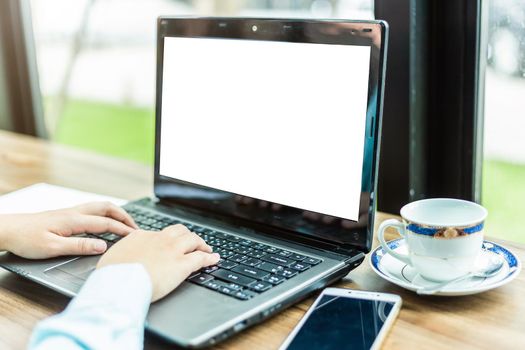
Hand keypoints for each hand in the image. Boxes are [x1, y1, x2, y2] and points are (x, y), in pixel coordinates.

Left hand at [0, 202, 136, 258]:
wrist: (7, 230)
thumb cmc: (26, 239)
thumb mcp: (53, 248)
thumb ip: (80, 246)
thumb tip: (103, 245)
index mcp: (74, 220)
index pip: (106, 223)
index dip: (123, 229)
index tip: (136, 236)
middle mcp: (74, 212)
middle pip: (107, 207)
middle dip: (124, 216)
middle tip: (135, 227)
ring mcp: (70, 212)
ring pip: (100, 206)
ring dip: (115, 213)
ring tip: (125, 223)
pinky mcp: (65, 215)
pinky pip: (92, 210)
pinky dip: (105, 214)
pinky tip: (104, 223)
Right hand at [97, 225, 219, 301]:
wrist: (120, 283)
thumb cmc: (111, 276)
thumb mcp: (110, 259)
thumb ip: (119, 255)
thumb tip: (119, 257)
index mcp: (140, 237)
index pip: (158, 234)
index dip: (166, 240)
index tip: (168, 245)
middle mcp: (159, 239)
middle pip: (179, 231)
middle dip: (187, 235)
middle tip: (192, 242)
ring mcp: (172, 250)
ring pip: (193, 239)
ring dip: (201, 243)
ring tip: (206, 248)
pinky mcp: (182, 264)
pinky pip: (201, 257)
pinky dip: (210, 257)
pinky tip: (214, 259)